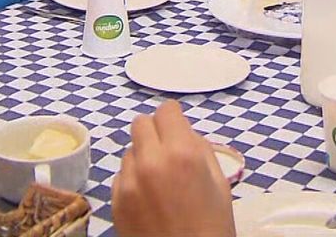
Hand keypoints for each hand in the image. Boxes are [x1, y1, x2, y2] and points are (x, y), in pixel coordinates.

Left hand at [112, 100, 235, 236]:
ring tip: (159, 182)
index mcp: (183, 154)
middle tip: (168, 152)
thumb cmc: (212, 229)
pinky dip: (132, 180)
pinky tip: (148, 200)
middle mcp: (151, 162)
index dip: (174, 119)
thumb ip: (200, 151)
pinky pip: (121, 176)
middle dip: (155, 133)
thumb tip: (185, 134)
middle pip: (141, 124)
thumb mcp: (220, 185)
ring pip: (129, 150)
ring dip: (142, 157)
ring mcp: (128, 183)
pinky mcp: (115, 202)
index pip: (167, 111)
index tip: (178, 130)